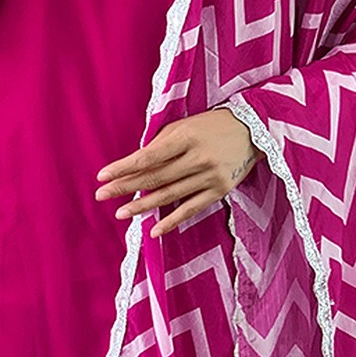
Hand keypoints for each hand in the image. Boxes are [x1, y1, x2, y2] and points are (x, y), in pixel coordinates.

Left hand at [95, 108, 261, 238]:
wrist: (254, 130)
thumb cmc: (211, 125)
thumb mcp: (184, 126)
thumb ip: (160, 144)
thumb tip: (133, 165)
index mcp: (186, 136)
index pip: (148, 156)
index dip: (124, 167)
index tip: (101, 176)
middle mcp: (198, 158)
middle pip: (155, 178)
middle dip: (125, 188)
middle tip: (101, 196)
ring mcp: (210, 176)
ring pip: (170, 196)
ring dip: (143, 206)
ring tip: (120, 213)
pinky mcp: (220, 191)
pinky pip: (191, 210)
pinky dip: (171, 221)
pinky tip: (153, 230)